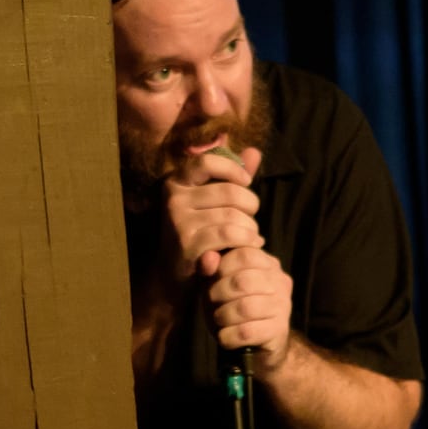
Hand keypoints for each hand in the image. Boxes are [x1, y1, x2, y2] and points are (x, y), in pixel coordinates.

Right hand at [159, 146, 264, 281]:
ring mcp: (178, 222)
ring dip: (251, 228)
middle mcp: (173, 199)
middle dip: (250, 206)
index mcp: (176, 182)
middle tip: (252, 220)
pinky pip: (228, 235)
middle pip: (230, 192)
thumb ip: (231, 177)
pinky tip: (251, 245)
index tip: (246, 183)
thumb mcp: (212, 202)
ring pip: (232, 216)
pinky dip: (246, 240)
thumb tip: (254, 151)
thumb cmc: (199, 233)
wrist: (173, 276)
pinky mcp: (187, 245)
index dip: (233, 169)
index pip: (207, 161)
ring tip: (252, 236)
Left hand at [205, 244, 293, 370]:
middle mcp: (280, 282)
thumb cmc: (233, 309)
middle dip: (218, 294)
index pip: (245, 255)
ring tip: (219, 321)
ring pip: (245, 308)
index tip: (211, 282)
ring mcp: (283, 306)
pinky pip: (247, 332)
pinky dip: (228, 336)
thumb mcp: (217, 286)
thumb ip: (210, 269)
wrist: (257, 346)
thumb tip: (207, 257)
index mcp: (267, 264)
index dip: (221, 268)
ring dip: (223, 316)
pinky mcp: (279, 331)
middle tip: (212, 304)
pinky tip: (225, 337)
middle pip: (243, 281)